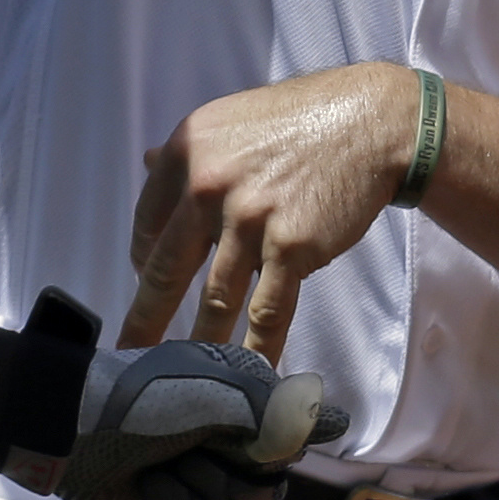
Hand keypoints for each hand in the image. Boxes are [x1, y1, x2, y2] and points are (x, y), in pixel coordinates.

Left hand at [59, 339, 347, 499]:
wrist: (70, 431)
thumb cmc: (142, 401)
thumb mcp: (218, 397)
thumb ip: (282, 415)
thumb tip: (341, 422)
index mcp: (244, 410)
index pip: (284, 460)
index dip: (257, 463)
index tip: (228, 444)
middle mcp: (227, 444)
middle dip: (217, 485)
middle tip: (180, 457)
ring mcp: (198, 479)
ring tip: (153, 475)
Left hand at [123, 64, 414, 359]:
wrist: (370, 121)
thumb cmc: (300, 119)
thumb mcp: (231, 122)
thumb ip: (191, 152)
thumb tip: (142, 160)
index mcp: (186, 150)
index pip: (149, 221)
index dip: (144, 260)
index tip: (147, 283)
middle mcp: (207, 185)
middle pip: (167, 269)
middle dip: (146, 320)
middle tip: (128, 355)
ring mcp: (248, 219)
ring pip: (215, 299)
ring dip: (200, 345)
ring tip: (186, 380)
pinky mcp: (291, 247)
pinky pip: (267, 311)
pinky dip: (257, 348)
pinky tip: (249, 376)